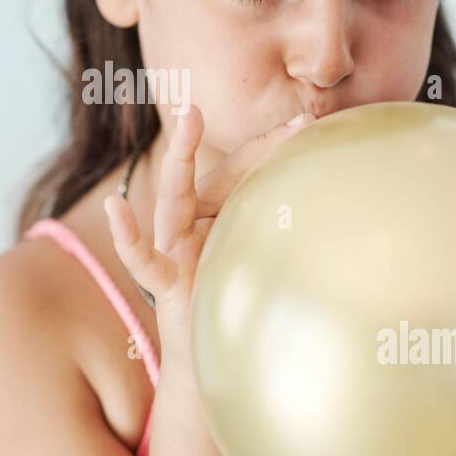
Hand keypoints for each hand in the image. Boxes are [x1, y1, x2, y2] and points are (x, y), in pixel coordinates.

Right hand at [102, 103, 315, 371]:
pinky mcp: (164, 282)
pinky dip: (126, 234)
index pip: (242, 170)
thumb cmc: (242, 303)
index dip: (269, 146)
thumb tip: (339, 195)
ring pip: (176, 199)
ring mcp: (174, 250)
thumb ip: (286, 226)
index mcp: (217, 214)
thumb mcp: (268, 259)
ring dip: (182, 158)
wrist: (218, 360)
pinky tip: (115, 208)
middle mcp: (192, 225)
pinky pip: (141, 258)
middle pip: (210, 175)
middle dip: (225, 134)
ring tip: (189, 118)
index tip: (306, 124)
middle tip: (229, 94)